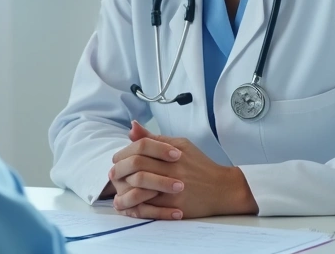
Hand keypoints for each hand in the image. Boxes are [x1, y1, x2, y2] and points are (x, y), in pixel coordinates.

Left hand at [108, 121, 257, 218]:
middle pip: (137, 165)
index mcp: (172, 152)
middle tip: (112, 173)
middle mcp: (173, 169)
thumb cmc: (200, 165)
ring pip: (139, 186)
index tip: (117, 158)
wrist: (222, 189)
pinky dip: (134, 203)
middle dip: (119, 169)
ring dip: (123, 187)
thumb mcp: (181, 145)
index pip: (140, 147)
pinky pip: (148, 206)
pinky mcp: (175, 206)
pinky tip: (127, 201)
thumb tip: (132, 127)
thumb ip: (155, 138)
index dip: (124, 152)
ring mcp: (173, 188)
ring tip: (117, 187)